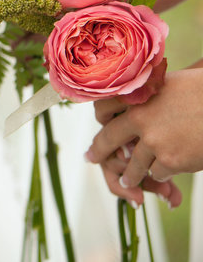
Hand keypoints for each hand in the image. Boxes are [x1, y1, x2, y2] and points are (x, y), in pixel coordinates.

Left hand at [86, 67, 202, 196]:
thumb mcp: (169, 82)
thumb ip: (150, 91)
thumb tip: (137, 88)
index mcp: (136, 98)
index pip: (102, 110)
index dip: (101, 119)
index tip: (101, 125)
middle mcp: (140, 120)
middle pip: (108, 140)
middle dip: (98, 151)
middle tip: (91, 157)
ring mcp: (155, 143)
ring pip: (133, 165)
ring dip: (130, 175)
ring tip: (128, 180)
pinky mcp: (172, 161)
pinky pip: (157, 174)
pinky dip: (161, 175)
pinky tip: (165, 173)